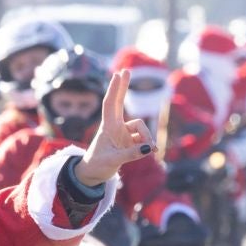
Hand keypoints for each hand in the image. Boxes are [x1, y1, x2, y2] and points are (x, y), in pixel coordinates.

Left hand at [74, 70, 155, 187]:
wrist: (93, 175)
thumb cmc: (98, 166)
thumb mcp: (114, 161)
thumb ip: (132, 154)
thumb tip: (150, 148)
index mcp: (107, 128)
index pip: (110, 104)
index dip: (115, 89)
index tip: (118, 74)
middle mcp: (115, 128)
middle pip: (119, 103)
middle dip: (123, 88)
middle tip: (126, 70)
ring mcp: (123, 134)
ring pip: (141, 129)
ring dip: (147, 138)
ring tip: (150, 151)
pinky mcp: (130, 142)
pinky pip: (143, 140)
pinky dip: (148, 146)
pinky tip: (153, 152)